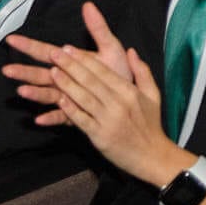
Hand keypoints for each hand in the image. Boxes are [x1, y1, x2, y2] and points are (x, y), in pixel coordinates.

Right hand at [2, 0, 135, 113]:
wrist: (131, 97)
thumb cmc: (119, 72)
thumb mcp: (110, 47)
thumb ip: (98, 28)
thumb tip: (88, 5)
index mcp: (71, 62)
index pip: (45, 51)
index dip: (28, 45)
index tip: (11, 39)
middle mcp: (65, 79)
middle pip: (40, 74)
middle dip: (23, 71)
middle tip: (6, 70)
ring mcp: (69, 96)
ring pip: (47, 94)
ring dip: (34, 93)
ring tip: (21, 91)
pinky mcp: (76, 113)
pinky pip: (62, 116)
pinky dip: (51, 118)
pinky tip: (39, 120)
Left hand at [5, 7, 175, 181]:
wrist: (152, 155)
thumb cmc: (150, 125)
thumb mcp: (153, 95)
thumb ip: (142, 71)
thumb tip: (131, 51)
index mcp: (129, 92)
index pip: (102, 71)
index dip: (84, 59)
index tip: (69, 49)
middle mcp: (118, 104)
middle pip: (90, 81)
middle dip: (70, 66)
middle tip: (54, 54)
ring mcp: (108, 120)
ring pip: (83, 98)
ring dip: (66, 84)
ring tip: (52, 72)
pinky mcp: (100, 136)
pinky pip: (82, 120)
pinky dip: (70, 110)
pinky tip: (59, 100)